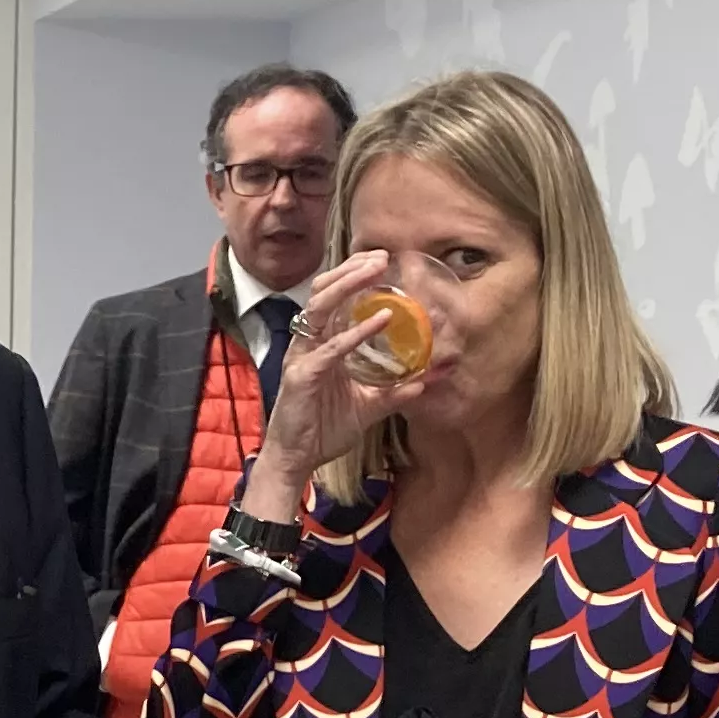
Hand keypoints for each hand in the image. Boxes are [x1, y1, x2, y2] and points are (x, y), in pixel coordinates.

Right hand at [249, 250, 432, 498]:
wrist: (296, 461)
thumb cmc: (322, 430)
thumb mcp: (366, 408)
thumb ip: (391, 393)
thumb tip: (423, 383)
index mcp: (321, 345)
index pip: (333, 298)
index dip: (353, 276)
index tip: (381, 260)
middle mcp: (309, 344)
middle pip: (324, 292)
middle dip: (352, 270)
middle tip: (382, 256)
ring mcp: (304, 357)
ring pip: (320, 307)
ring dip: (349, 285)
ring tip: (376, 270)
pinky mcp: (303, 375)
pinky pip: (331, 348)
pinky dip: (356, 332)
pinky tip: (381, 320)